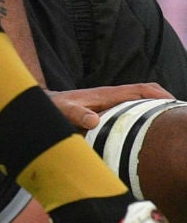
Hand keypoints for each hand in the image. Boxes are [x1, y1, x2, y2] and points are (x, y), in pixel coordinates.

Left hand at [51, 82, 172, 130]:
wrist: (49, 105)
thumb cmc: (57, 107)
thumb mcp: (64, 110)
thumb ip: (77, 114)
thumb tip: (93, 121)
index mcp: (108, 94)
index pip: (140, 89)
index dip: (159, 95)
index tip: (174, 104)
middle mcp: (115, 97)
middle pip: (147, 94)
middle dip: (166, 102)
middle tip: (179, 118)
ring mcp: (114, 104)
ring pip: (143, 103)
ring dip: (158, 111)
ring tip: (172, 127)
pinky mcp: (112, 112)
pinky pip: (135, 112)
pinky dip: (147, 118)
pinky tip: (152, 133)